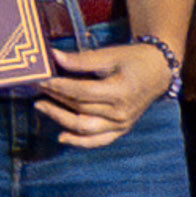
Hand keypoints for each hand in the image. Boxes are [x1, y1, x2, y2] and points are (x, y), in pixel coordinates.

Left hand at [37, 37, 177, 146]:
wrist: (158, 71)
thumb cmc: (133, 60)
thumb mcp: (110, 55)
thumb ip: (81, 59)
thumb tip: (53, 56)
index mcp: (121, 92)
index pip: (82, 92)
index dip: (59, 86)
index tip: (40, 79)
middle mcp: (122, 113)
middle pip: (81, 108)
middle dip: (55, 98)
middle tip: (37, 87)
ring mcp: (122, 124)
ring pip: (85, 127)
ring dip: (60, 118)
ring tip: (40, 105)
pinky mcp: (121, 130)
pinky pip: (98, 141)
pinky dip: (80, 141)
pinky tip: (61, 137)